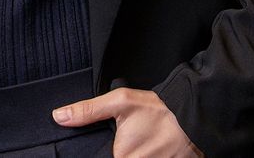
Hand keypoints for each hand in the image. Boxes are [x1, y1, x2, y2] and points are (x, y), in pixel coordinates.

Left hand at [53, 87, 203, 157]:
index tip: (112, 146)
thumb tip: (59, 117)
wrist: (194, 116)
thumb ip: (89, 111)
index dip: (104, 153)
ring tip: (140, 144)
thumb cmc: (159, 111)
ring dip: (134, 154)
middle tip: (131, 141)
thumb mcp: (121, 102)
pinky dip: (146, 157)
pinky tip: (147, 149)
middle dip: (119, 153)